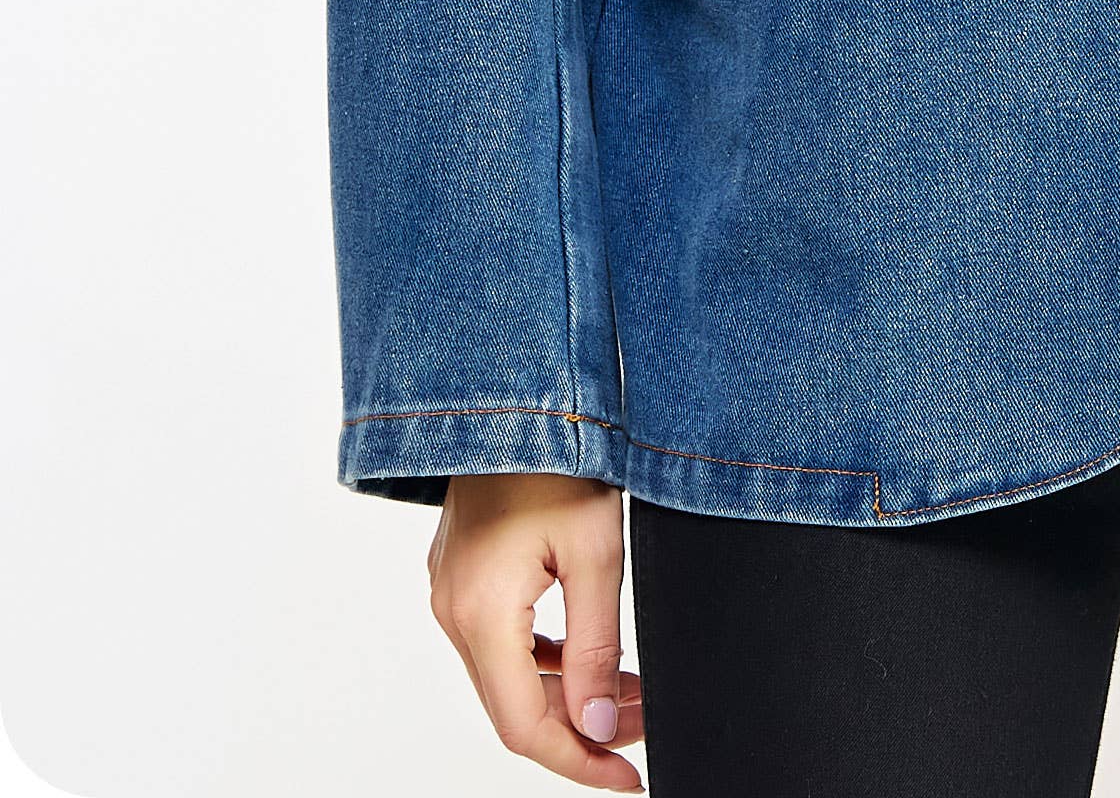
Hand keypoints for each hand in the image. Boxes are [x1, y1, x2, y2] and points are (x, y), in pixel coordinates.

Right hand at [427, 473, 643, 785]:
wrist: (516, 385)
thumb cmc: (559, 451)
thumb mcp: (598, 550)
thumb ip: (598, 647)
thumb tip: (600, 726)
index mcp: (480, 611)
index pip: (525, 727)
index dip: (579, 762)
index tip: (627, 779)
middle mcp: (451, 608)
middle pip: (514, 706)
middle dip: (583, 727)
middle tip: (644, 723)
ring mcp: (451, 589)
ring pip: (507, 675)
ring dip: (566, 692)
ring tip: (630, 687)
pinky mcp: (461, 572)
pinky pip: (500, 640)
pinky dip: (545, 658)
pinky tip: (590, 653)